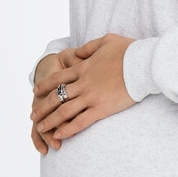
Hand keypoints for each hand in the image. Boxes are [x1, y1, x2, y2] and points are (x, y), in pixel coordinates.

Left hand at [30, 34, 136, 150]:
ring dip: (50, 121)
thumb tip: (78, 52)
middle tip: (33, 115)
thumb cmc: (129, 51)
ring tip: (40, 129)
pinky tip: (59, 135)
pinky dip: (68, 130)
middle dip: (42, 107)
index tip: (35, 93)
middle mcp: (83, 83)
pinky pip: (80, 122)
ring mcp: (91, 97)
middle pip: (56, 97)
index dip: (44, 86)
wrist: (144, 64)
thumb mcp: (106, 41)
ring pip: (64, 112)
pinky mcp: (102, 109)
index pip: (58, 78)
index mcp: (83, 67)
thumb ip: (89, 47)